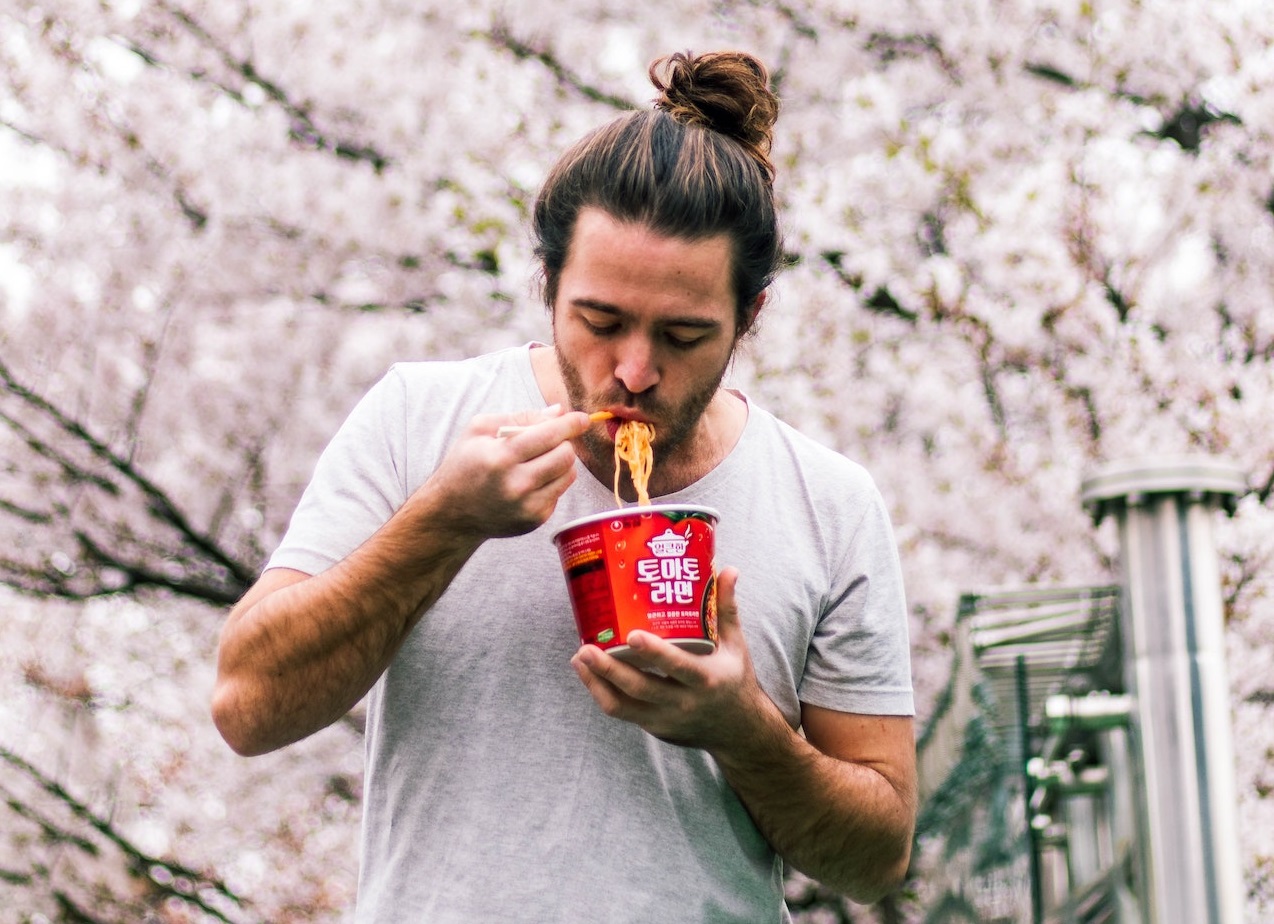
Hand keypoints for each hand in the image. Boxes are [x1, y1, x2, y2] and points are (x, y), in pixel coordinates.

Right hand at [422, 404, 590, 539]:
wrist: (451, 513)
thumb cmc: (464, 464)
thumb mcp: (479, 430)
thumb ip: (520, 417)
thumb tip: (559, 412)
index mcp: (501, 457)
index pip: (550, 435)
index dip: (571, 424)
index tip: (582, 419)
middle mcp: (517, 484)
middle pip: (566, 455)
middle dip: (563, 442)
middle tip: (550, 441)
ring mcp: (528, 506)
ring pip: (568, 475)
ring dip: (560, 463)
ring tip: (538, 460)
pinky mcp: (535, 520)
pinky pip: (559, 492)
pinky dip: (551, 482)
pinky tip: (530, 481)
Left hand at [570, 567, 773, 749]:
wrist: (736, 729)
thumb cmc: (733, 677)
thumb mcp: (735, 645)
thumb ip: (726, 607)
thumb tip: (727, 569)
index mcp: (706, 678)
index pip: (678, 667)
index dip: (655, 653)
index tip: (631, 636)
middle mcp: (684, 702)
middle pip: (641, 688)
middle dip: (609, 669)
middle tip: (586, 647)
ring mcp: (665, 718)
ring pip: (623, 706)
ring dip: (597, 681)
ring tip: (578, 657)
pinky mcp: (652, 726)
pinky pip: (621, 712)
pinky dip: (600, 692)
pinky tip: (586, 672)